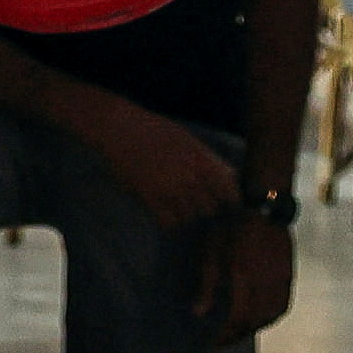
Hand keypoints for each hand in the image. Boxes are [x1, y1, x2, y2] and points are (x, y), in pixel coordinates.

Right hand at [85, 102, 239, 233]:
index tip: (223, 201)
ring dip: (185, 214)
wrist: (121, 128)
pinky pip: (169, 223)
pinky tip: (163, 210)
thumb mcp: (191, 142)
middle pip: (211, 209)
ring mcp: (171, 190)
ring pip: (190, 218)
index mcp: (204, 162)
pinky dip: (169, 221)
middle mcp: (191, 178)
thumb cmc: (157, 132)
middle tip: (193, 200)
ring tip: (175, 202)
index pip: (231, 194)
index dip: (229, 201)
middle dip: (204, 207)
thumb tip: (231, 179)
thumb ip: (211, 162)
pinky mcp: (150, 198)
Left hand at [209, 212, 295, 334]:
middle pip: (252, 322)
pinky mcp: (289, 277)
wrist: (264, 207)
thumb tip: (198, 314)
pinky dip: (269, 317)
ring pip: (269, 317)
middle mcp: (264, 283)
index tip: (211, 343)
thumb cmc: (231, 227)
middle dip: (236, 335)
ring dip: (253, 328)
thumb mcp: (211, 253)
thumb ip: (206, 286)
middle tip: (222, 341)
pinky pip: (281, 306)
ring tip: (239, 331)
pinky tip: (259, 317)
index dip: (223, 336)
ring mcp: (280, 281)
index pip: (234, 318)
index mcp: (242, 277)